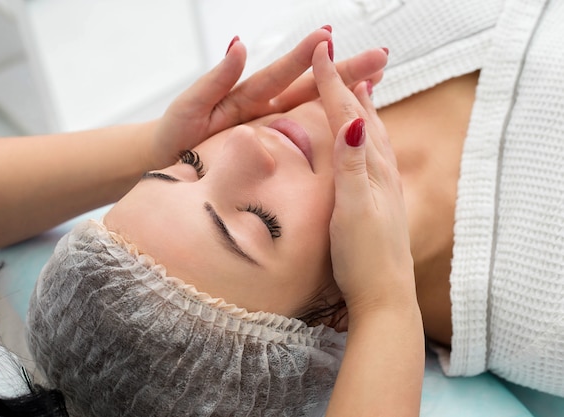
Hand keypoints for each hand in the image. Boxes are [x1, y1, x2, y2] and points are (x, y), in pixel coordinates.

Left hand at [148, 29, 387, 168]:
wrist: (167, 164)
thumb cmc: (175, 134)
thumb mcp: (191, 104)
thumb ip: (216, 78)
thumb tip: (239, 44)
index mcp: (249, 96)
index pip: (284, 74)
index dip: (308, 57)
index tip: (332, 36)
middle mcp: (268, 109)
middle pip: (312, 87)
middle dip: (346, 72)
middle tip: (382, 57)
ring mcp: (274, 130)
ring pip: (316, 109)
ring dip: (346, 94)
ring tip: (378, 80)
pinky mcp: (275, 154)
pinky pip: (307, 142)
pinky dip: (331, 130)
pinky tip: (353, 124)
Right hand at [312, 42, 414, 316]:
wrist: (385, 298)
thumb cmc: (364, 258)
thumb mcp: (353, 209)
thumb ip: (353, 166)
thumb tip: (354, 120)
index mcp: (373, 170)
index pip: (350, 115)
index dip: (333, 83)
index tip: (321, 52)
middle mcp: (383, 174)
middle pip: (366, 119)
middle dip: (351, 87)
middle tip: (341, 61)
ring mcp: (385, 189)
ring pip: (376, 137)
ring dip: (365, 110)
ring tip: (361, 91)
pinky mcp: (382, 205)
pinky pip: (377, 158)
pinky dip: (371, 139)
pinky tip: (369, 145)